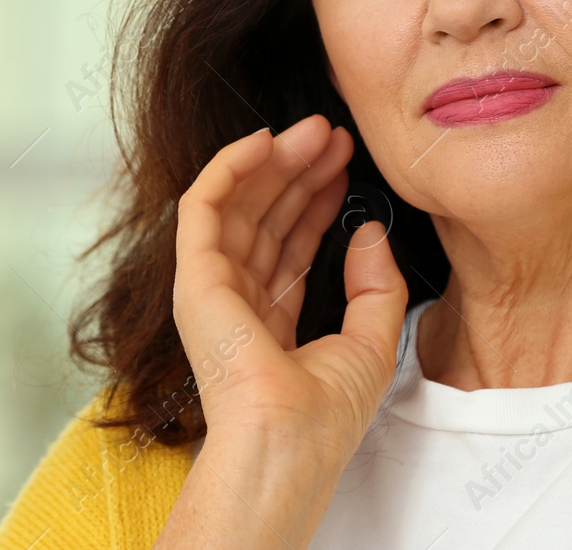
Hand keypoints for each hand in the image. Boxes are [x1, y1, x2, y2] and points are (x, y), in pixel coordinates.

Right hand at [172, 114, 408, 469]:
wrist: (287, 441)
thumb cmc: (323, 416)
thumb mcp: (373, 342)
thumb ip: (376, 286)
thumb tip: (369, 231)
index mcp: (270, 322)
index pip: (290, 245)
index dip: (318, 200)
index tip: (347, 166)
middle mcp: (237, 301)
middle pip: (266, 216)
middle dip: (300, 171)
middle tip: (334, 135)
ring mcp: (211, 287)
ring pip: (240, 203)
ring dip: (275, 161)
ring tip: (315, 130)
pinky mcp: (194, 274)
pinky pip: (204, 204)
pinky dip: (230, 167)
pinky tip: (264, 140)